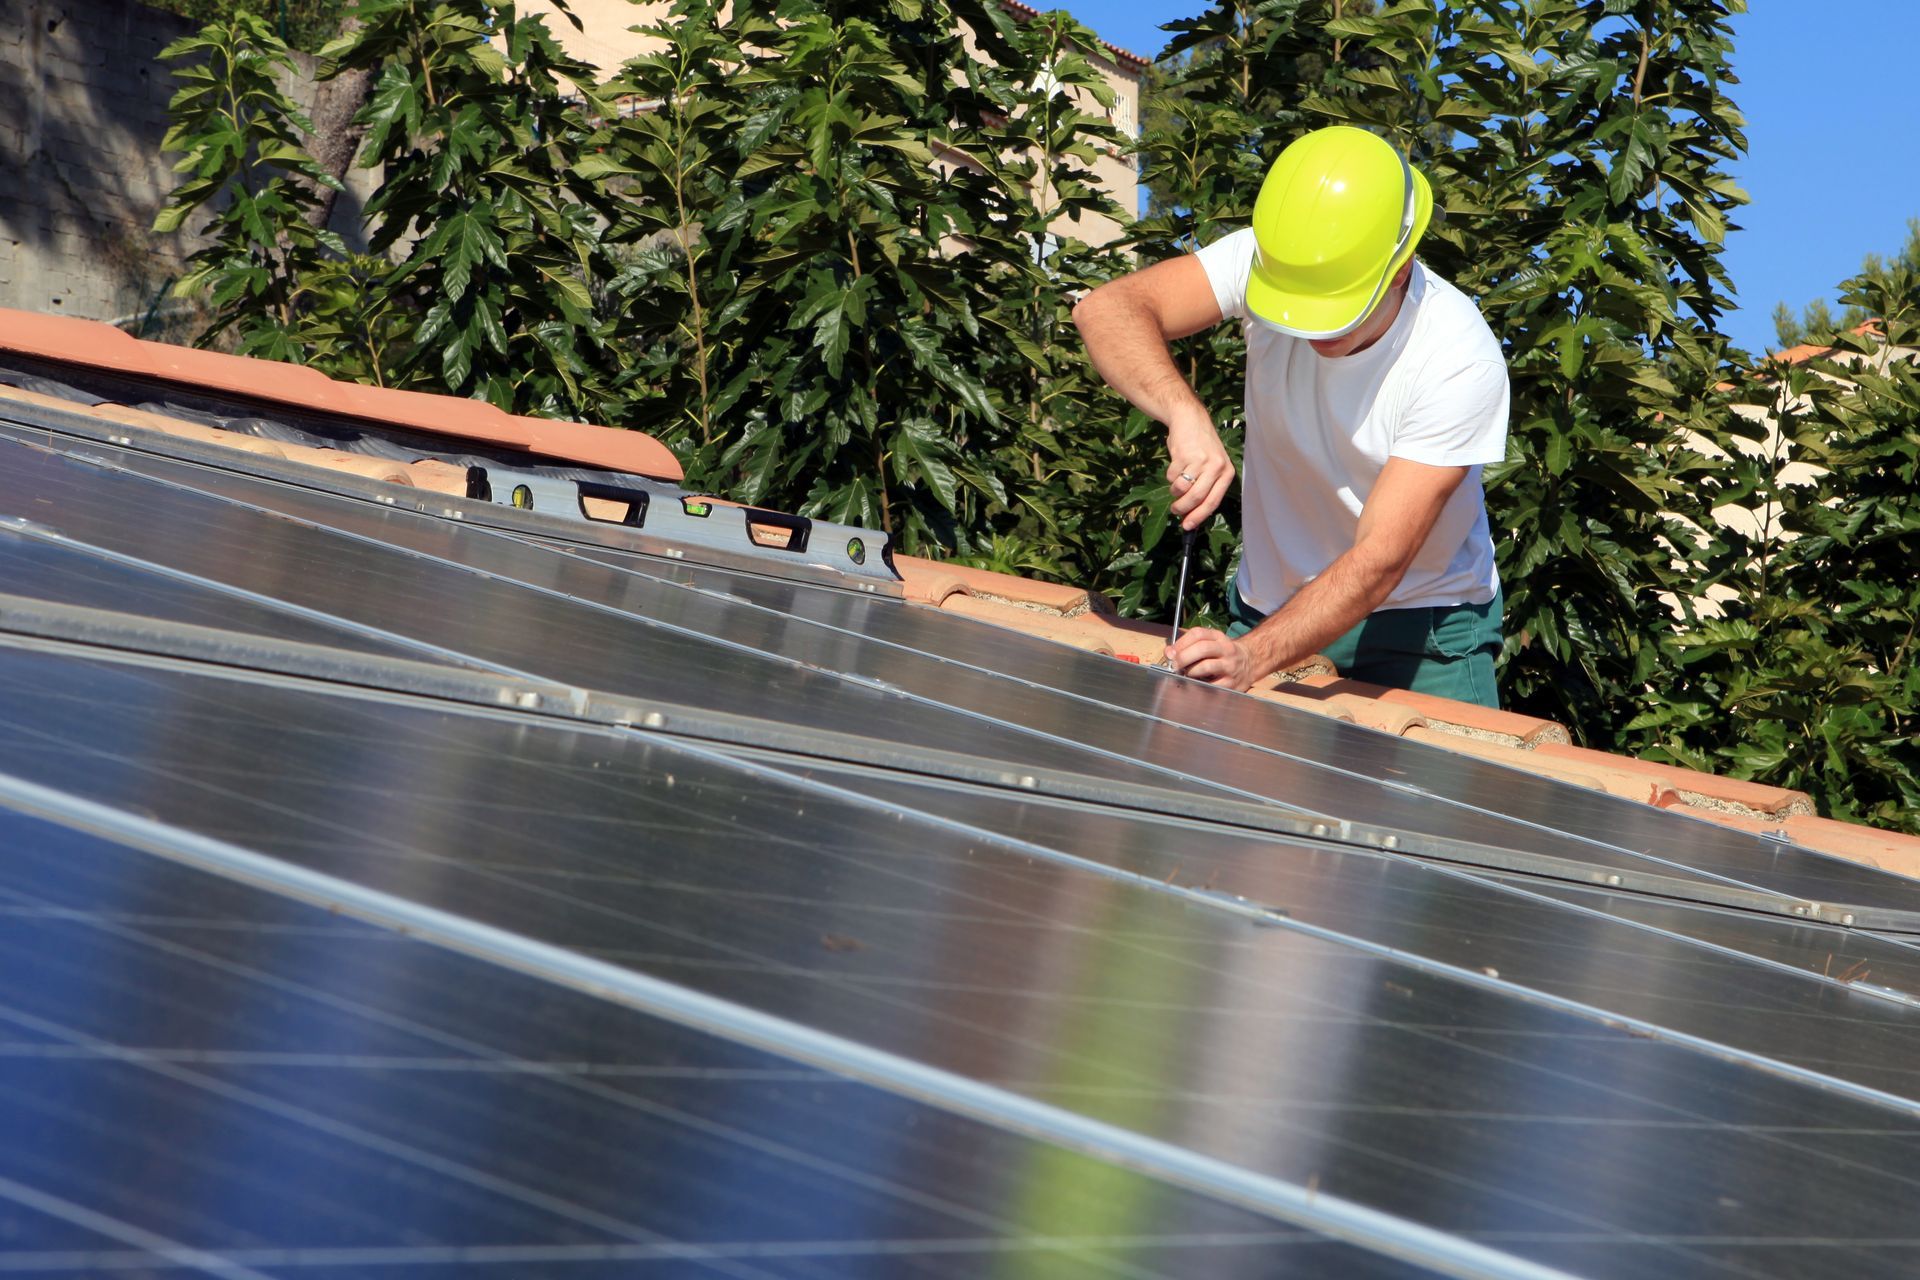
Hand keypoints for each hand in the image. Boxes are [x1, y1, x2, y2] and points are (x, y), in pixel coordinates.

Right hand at [1166, 413, 1233, 531]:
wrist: (1190, 420)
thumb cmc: (1201, 448)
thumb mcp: (1211, 466)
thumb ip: (1205, 488)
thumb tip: (1190, 514)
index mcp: (1226, 473)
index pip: (1213, 501)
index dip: (1199, 516)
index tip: (1187, 527)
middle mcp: (1216, 467)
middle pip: (1196, 497)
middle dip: (1182, 508)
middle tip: (1175, 510)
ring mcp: (1200, 460)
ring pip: (1181, 489)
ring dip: (1174, 490)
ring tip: (1176, 483)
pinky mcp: (1184, 455)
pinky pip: (1172, 476)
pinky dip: (1170, 476)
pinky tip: (1176, 466)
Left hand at [1168, 626, 1258, 691]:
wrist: (1250, 663)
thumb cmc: (1222, 653)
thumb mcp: (1210, 643)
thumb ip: (1189, 645)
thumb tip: (1169, 653)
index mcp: (1218, 637)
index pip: (1198, 634)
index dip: (1181, 643)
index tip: (1170, 653)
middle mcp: (1226, 649)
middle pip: (1202, 648)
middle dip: (1183, 657)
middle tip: (1174, 665)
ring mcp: (1230, 666)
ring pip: (1206, 666)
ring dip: (1191, 672)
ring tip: (1187, 675)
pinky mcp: (1232, 683)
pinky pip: (1212, 685)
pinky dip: (1200, 686)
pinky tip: (1196, 684)